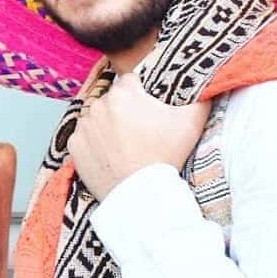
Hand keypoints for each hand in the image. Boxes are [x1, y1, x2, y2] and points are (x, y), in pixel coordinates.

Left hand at [68, 68, 210, 201]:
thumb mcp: (192, 122)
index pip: (132, 82)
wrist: (141, 195)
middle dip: (125, 111)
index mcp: (123, 93)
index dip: (143, 95)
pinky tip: (111, 155)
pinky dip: (95, 144)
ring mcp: (83, 126)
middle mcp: (98, 105)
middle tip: (140, 132)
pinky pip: (85, 138)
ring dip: (108, 125)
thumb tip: (203, 86)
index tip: (149, 112)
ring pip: (98, 118)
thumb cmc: (165, 157)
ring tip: (125, 145)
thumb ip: (199, 96)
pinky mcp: (74, 146)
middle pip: (114, 100)